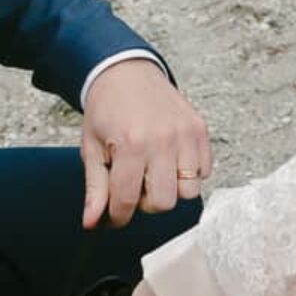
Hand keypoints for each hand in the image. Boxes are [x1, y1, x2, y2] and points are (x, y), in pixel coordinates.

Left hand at [81, 58, 211, 228]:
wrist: (126, 72)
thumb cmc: (107, 110)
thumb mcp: (92, 148)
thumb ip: (95, 188)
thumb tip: (91, 223)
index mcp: (131, 145)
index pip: (127, 201)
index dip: (118, 216)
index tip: (114, 215)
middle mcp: (162, 141)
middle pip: (163, 203)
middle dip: (146, 203)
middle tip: (134, 185)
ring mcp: (185, 135)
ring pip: (189, 192)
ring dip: (170, 189)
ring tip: (154, 172)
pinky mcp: (200, 130)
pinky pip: (204, 172)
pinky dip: (188, 174)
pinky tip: (169, 160)